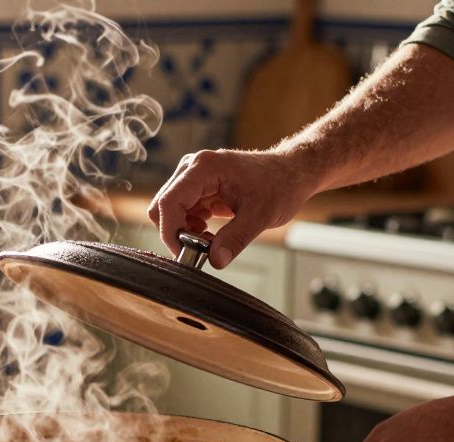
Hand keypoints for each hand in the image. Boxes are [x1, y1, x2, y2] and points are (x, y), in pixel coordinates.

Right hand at [147, 148, 321, 267]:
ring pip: (170, 212)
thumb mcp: (260, 216)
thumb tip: (215, 261)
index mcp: (204, 168)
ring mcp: (194, 177)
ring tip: (212, 242)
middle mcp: (192, 168)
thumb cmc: (280, 185)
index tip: (184, 253)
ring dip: (185, 232)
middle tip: (200, 249)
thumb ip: (235, 239)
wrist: (291, 173)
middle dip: (177, 233)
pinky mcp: (198, 188)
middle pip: (163, 207)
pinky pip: (182, 213)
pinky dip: (191, 229)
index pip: (169, 202)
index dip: (171, 232)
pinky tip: (211, 235)